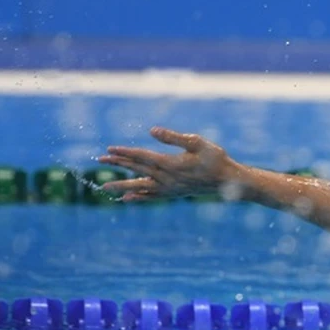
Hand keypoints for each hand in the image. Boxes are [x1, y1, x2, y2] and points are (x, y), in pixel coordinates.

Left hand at [98, 127, 239, 200]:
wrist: (229, 181)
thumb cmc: (216, 158)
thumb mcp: (197, 142)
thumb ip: (174, 137)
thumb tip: (152, 131)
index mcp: (171, 164)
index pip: (142, 157)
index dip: (125, 152)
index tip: (109, 149)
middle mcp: (167, 178)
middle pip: (138, 169)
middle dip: (118, 164)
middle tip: (100, 159)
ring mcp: (170, 188)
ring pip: (141, 186)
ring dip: (122, 185)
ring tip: (104, 187)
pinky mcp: (173, 194)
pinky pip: (152, 197)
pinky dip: (138, 197)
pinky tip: (126, 198)